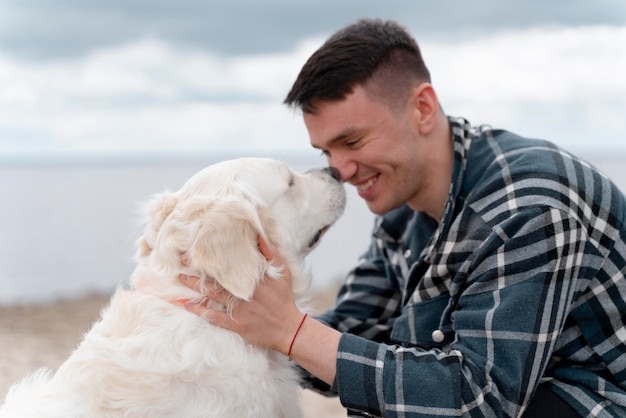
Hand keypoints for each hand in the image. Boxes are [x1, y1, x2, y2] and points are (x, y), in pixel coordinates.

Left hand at [177, 236, 304, 353]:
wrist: (288, 328)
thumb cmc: (284, 298)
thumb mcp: (282, 272)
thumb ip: (271, 253)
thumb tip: (258, 235)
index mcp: (253, 277)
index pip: (228, 263)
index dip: (212, 256)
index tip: (197, 248)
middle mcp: (243, 291)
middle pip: (216, 277)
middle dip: (198, 269)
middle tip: (181, 260)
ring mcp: (238, 308)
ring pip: (211, 294)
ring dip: (195, 286)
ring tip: (181, 278)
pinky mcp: (235, 323)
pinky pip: (213, 316)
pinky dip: (198, 310)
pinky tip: (185, 304)